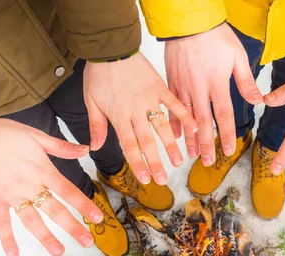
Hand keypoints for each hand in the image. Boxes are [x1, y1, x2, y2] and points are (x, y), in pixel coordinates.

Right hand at [0, 118, 103, 255]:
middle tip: (87, 242)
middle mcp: (29, 186)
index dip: (84, 205)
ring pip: (31, 220)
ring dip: (45, 237)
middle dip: (72, 226)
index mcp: (42, 171)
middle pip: (54, 210)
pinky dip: (6, 239)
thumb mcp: (36, 136)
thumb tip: (86, 149)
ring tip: (59, 252)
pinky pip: (1, 223)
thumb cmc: (4, 134)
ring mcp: (12, 196)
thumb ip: (61, 147)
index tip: (98, 218)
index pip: (68, 191)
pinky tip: (13, 255)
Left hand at [83, 52, 196, 184]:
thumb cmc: (99, 73)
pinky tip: (194, 128)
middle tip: (164, 180)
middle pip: (147, 141)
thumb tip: (94, 148)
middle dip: (156, 162)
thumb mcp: (90, 100)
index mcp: (118, 116)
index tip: (146, 179)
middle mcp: (136, 111)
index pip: (130, 145)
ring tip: (180, 161)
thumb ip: (96, 125)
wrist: (110, 47)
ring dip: (171, 145)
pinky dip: (184, 116)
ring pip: (162, 126)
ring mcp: (150, 99)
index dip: (138, 164)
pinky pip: (174, 103)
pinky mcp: (160, 87)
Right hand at [165, 22, 262, 164]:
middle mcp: (198, 87)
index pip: (222, 114)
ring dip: (189, 137)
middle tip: (207, 161)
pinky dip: (174, 122)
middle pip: (202, 121)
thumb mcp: (237, 56)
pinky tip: (176, 135)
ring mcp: (182, 86)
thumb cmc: (215, 36)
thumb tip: (258, 101)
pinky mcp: (171, 82)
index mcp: (216, 82)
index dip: (224, 134)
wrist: (189, 21)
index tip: (227, 150)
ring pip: (185, 117)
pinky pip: (171, 106)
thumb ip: (246, 81)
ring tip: (191, 154)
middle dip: (206, 143)